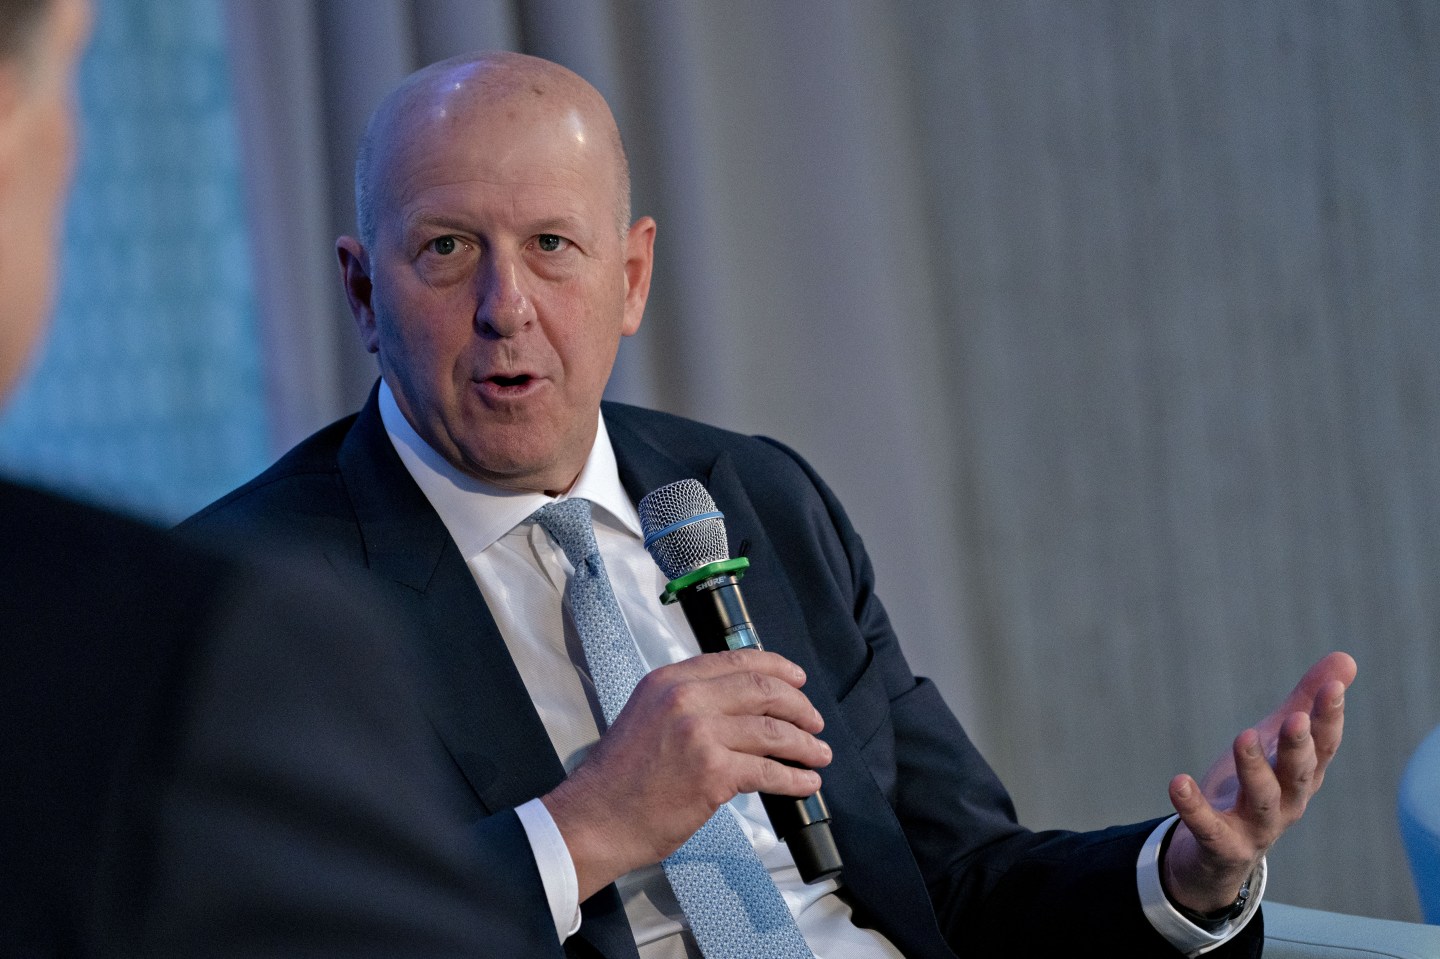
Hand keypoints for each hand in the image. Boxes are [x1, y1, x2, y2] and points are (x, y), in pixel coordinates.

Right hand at [541, 648, 830, 900]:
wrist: (595, 818)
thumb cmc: (620, 778)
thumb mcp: (647, 716)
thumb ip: (688, 702)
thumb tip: (741, 706)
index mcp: (670, 680)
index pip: (737, 660)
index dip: (777, 669)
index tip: (797, 680)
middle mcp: (686, 698)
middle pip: (764, 690)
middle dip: (799, 706)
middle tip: (815, 722)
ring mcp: (701, 735)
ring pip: (773, 731)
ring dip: (804, 744)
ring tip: (818, 754)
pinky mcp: (713, 773)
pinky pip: (769, 771)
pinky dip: (794, 778)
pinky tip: (805, 783)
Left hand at [1162, 651, 1356, 913]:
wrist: (1221, 853)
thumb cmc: (1255, 787)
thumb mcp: (1277, 743)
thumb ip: (1305, 702)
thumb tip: (1346, 659)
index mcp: (1303, 776)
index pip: (1324, 747)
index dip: (1330, 719)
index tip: (1333, 687)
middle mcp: (1288, 802)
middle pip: (1299, 774)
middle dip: (1298, 747)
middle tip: (1295, 719)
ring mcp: (1256, 826)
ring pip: (1261, 799)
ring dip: (1254, 769)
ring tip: (1243, 737)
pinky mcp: (1222, 844)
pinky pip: (1208, 826)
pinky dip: (1194, 807)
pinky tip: (1178, 782)